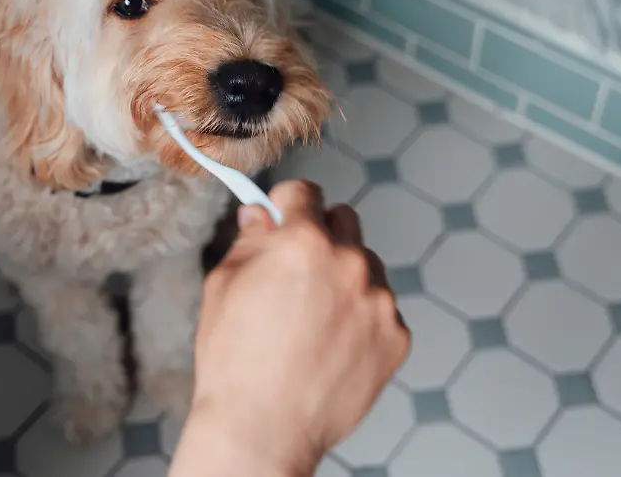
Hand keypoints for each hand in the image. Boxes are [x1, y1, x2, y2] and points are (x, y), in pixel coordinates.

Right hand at [169, 180, 410, 476]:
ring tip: (312, 320)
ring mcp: (379, 301)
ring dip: (345, 279)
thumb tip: (262, 216)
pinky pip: (381, 311)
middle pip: (343, 221)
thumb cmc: (234, 363)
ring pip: (366, 267)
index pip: (305, 193)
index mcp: (303, 241)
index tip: (284, 217)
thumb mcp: (223, 286)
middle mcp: (349, 262)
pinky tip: (330, 346)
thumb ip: (249, 240)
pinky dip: (361, 320)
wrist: (262, 429)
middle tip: (296, 272)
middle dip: (320, 237)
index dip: (288, 205)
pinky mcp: (397, 336)